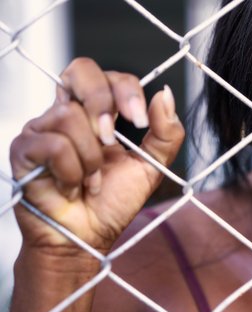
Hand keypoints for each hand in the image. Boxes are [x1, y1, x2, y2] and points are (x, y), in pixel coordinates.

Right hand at [10, 58, 183, 253]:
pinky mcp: (24, 149)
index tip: (140, 121)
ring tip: (90, 181)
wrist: (88, 238)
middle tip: (112, 140)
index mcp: (98, 114)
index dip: (126, 90)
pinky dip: (72, 173)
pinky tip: (71, 188)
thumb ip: (165, 133)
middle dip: (103, 104)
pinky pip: (53, 145)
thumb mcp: (150, 167)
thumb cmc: (113, 203)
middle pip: (81, 70)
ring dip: (91, 159)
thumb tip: (164, 94)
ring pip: (71, 116)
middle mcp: (69, 113)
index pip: (109, 77)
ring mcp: (43, 128)